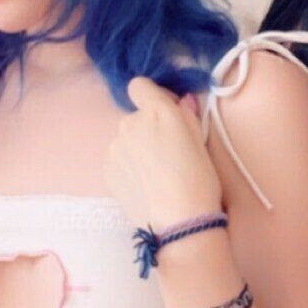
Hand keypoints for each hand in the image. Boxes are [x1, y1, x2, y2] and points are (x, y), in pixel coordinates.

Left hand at [104, 78, 221, 234]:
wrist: (179, 222)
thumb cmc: (199, 179)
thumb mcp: (201, 141)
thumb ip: (187, 115)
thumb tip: (180, 101)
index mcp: (157, 111)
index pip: (139, 85)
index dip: (151, 97)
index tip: (165, 114)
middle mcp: (131, 122)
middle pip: (136, 117)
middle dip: (148, 129)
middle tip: (167, 154)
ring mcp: (115, 146)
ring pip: (126, 140)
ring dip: (137, 149)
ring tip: (155, 175)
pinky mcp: (107, 168)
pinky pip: (118, 159)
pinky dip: (128, 167)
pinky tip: (144, 185)